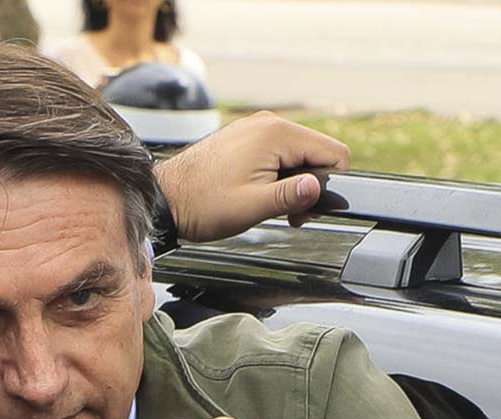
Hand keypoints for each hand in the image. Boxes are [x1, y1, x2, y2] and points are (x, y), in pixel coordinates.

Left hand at [155, 111, 350, 242]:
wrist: (166, 199)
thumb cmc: (202, 203)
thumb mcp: (253, 206)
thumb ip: (291, 196)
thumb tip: (318, 187)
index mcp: (275, 134)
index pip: (334, 153)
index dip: (329, 185)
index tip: (306, 208)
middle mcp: (268, 123)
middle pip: (318, 152)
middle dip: (310, 185)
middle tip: (288, 213)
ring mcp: (256, 128)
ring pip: (300, 154)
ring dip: (294, 182)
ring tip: (271, 204)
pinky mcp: (248, 138)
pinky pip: (280, 153)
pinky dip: (279, 175)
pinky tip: (261, 193)